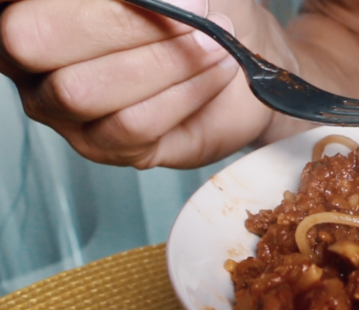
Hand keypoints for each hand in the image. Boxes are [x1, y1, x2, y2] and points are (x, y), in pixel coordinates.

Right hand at [0, 0, 296, 167]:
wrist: (235, 53)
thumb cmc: (193, 5)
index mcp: (28, 6)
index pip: (16, 3)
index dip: (63, 3)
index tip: (141, 0)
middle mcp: (28, 58)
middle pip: (35, 40)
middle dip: (118, 23)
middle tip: (191, 12)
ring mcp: (60, 107)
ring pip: (83, 91)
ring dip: (163, 62)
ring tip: (214, 44)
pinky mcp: (103, 146)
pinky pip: (131, 125)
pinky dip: (184, 93)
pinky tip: (215, 71)